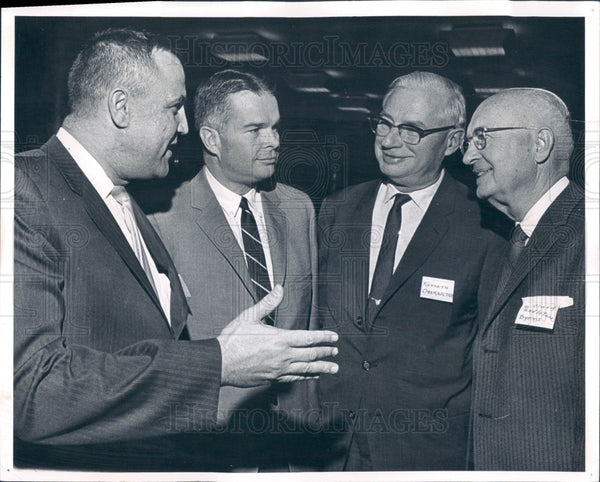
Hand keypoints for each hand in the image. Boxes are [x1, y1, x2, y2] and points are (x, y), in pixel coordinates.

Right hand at [217, 285, 338, 386]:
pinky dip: (306, 377)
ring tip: (333, 368)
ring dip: (322, 368)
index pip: (308, 337)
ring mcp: (279, 369)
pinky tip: (312, 376)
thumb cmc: (233, 339)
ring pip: (306, 369)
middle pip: (311, 354)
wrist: (220, 363)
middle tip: (336, 351)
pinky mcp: (273, 378)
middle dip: (326, 352)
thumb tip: (280, 288)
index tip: (334, 336)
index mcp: (279, 339)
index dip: (324, 337)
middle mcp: (282, 356)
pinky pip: (294, 378)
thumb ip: (268, 303)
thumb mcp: (250, 316)